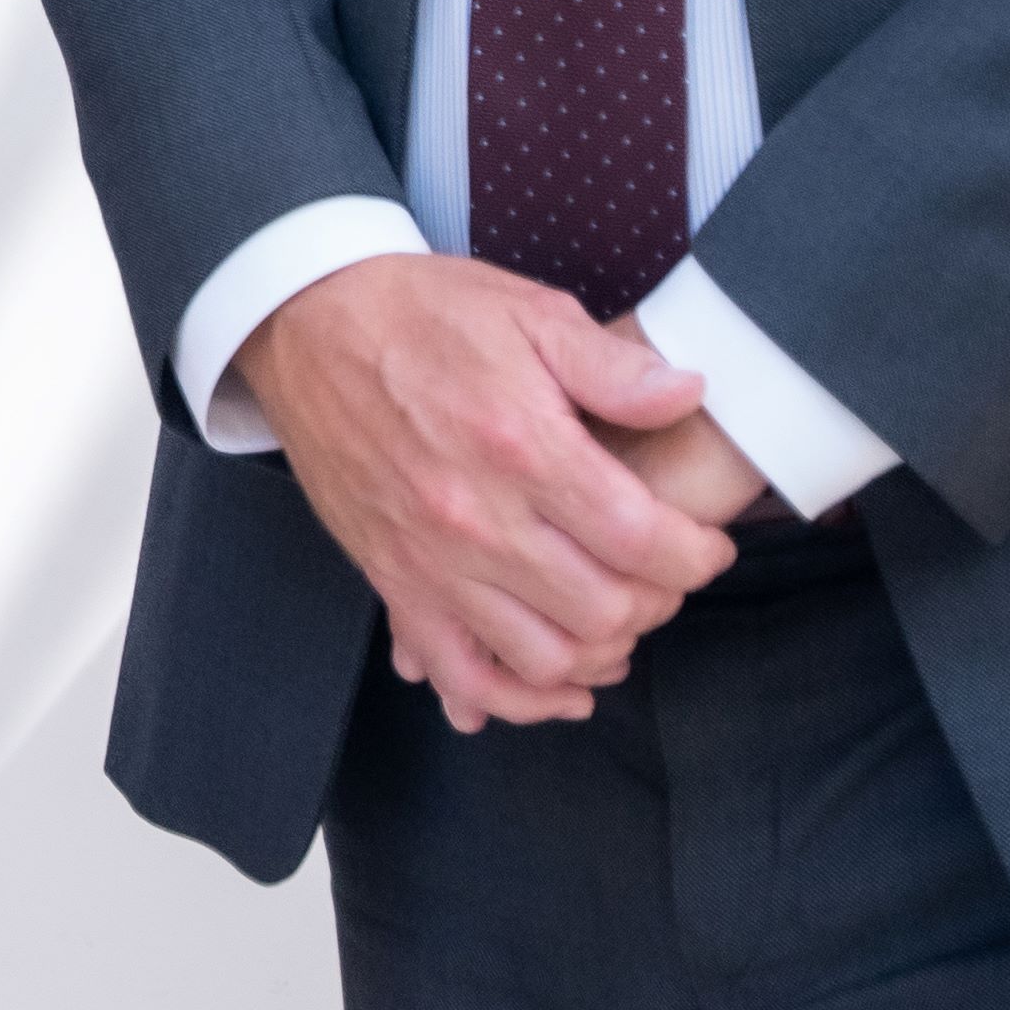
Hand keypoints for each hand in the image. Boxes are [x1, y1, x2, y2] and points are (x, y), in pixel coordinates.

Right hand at [236, 256, 734, 731]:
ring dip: (599, 650)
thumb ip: (613, 365)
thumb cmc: (420, 311)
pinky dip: (518, 698)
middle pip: (604, 610)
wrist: (305, 321)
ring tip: (616, 614)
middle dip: (656, 600)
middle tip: (661, 572)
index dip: (695, 556)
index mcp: (523, 445)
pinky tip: (560, 685)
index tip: (704, 545)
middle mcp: (479, 517)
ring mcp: (430, 559)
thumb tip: (690, 394)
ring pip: (544, 656)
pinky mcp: (393, 580)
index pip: (642, 540)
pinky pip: (461, 672)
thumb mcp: (528, 310)